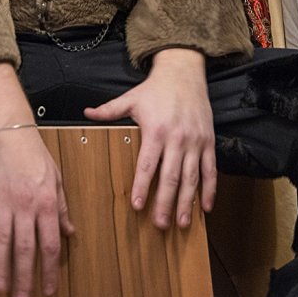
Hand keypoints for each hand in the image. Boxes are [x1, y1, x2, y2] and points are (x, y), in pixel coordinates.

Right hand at [0, 126, 73, 296]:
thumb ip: (62, 206)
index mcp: (46, 201)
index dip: (49, 270)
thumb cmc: (31, 148)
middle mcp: (25, 204)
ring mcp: (2, 201)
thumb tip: (69, 229)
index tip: (48, 287)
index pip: (50, 244)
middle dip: (24, 277)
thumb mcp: (56, 176)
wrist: (7, 125)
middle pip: (24, 248)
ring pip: (1, 241)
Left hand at [83, 48, 214, 229]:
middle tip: (160, 224)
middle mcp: (177, 139)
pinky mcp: (208, 141)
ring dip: (188, 202)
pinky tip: (206, 207)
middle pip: (171, 177)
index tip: (138, 205)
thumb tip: (86, 113)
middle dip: (166, 203)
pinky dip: (209, 190)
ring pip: (192, 178)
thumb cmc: (156, 88)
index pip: (147, 164)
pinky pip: (210, 170)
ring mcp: (195, 142)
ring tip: (182, 223)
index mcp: (155, 131)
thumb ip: (109, 110)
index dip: (143, 186)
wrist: (184, 72)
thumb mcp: (130, 98)